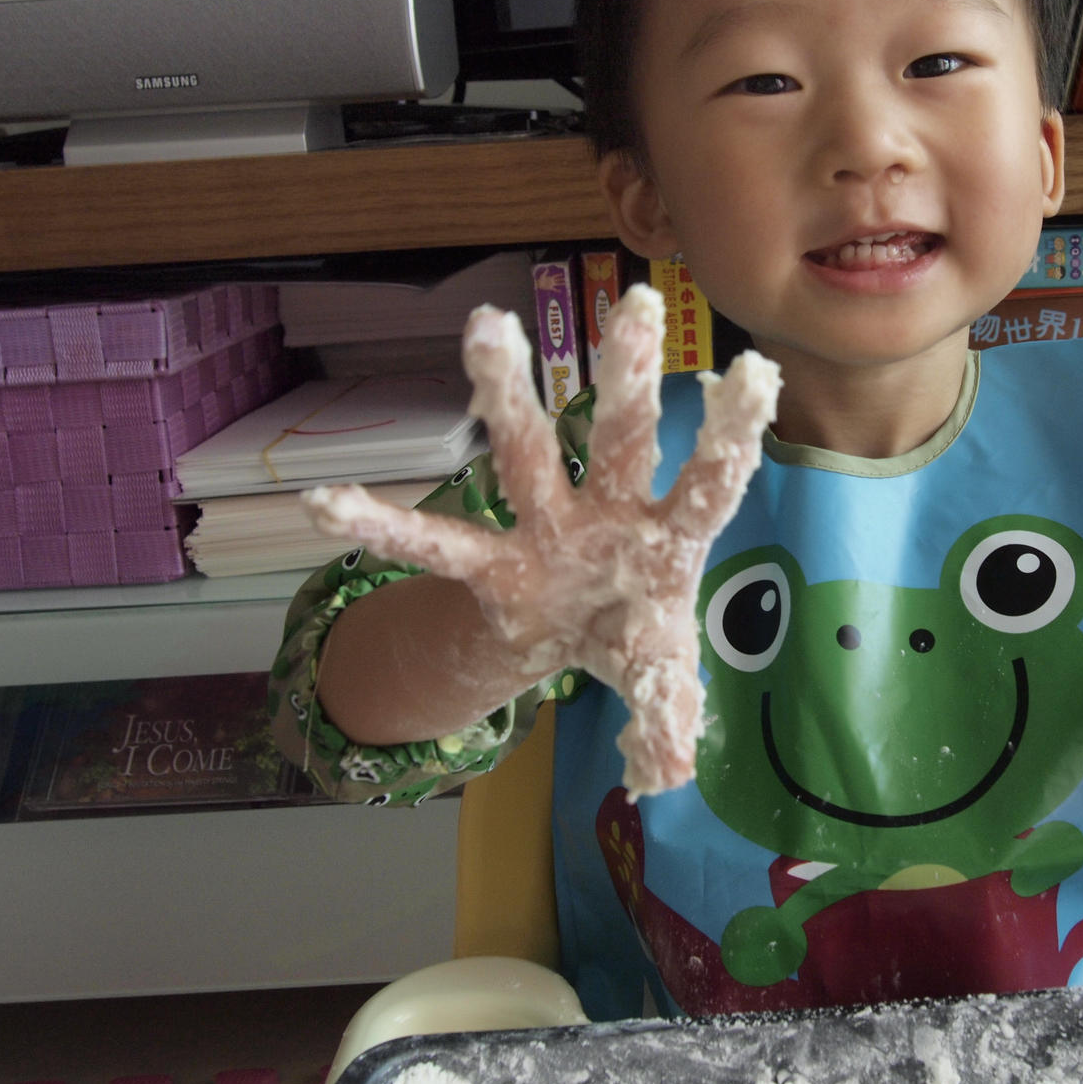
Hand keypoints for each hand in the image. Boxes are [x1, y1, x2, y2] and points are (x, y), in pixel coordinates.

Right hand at [300, 284, 780, 796]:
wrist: (573, 641)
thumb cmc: (633, 633)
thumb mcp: (658, 683)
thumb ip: (667, 722)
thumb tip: (662, 778)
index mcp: (669, 541)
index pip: (710, 485)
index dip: (731, 438)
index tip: (759, 372)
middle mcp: (608, 515)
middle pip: (621, 440)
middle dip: (627, 378)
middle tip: (639, 305)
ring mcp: (544, 529)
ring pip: (527, 453)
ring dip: (508, 395)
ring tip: (487, 327)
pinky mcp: (491, 561)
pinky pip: (433, 544)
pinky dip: (382, 527)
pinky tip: (323, 504)